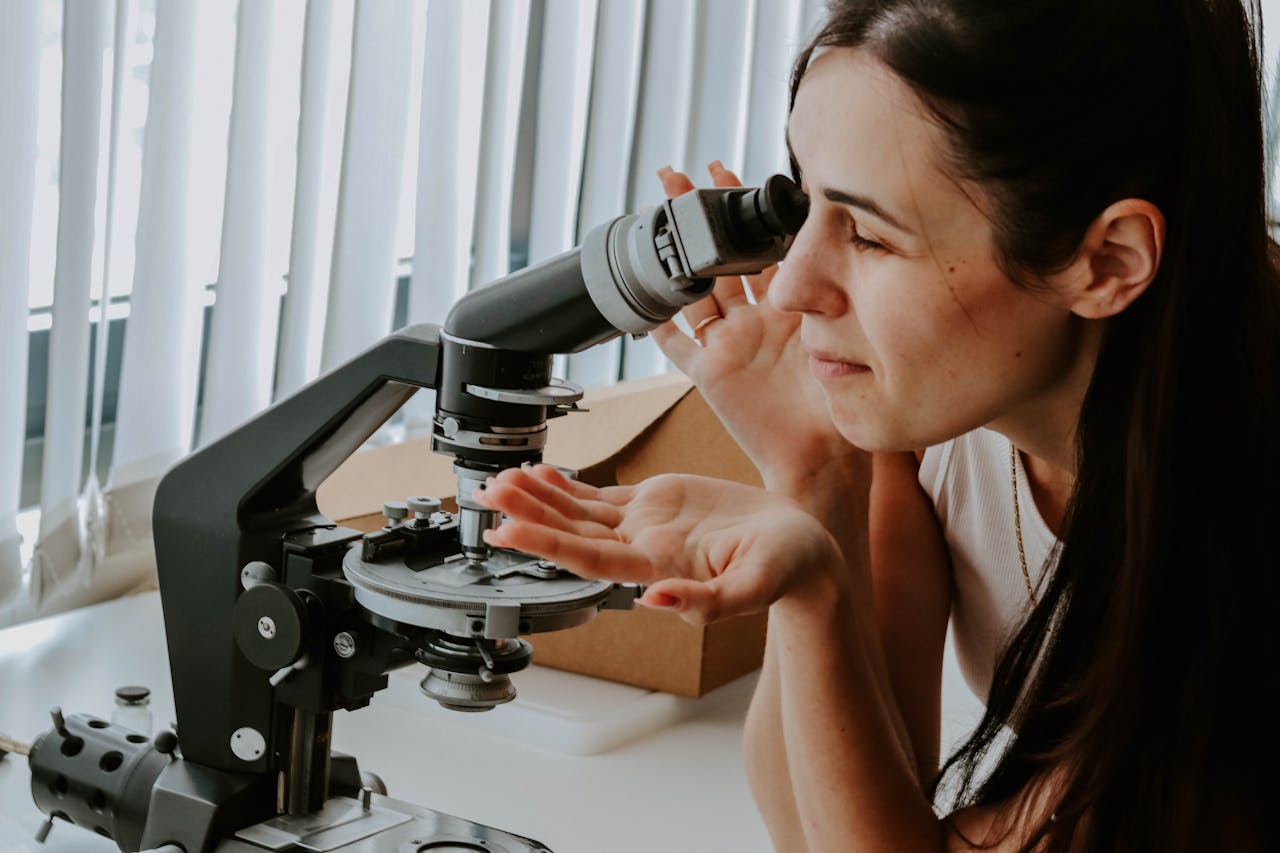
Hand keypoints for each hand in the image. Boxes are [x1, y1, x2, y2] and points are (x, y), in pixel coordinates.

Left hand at [473, 464, 841, 624]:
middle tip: (486, 497)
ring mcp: (645, 527)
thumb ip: (707, 601)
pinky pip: (601, 496)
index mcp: (659, 568)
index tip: (507, 532)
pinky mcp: (655, 505)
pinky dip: (568, 486)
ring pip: (579, 513)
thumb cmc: (786, 570)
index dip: (546, 544)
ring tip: (500, 479)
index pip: (590, 557)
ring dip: (539, 497)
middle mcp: (642, 550)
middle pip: (572, 533)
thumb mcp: (755, 587)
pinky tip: (540, 474)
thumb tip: (653, 600)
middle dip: (527, 515)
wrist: (801, 549)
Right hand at [652, 162, 856, 492]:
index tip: (725, 172)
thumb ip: (832, 293)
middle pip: (720, 258)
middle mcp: (755, 321)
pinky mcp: (710, 374)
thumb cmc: (841, 402)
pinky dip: (658, 325)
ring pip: (693, 290)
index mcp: (788, 307)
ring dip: (674, 256)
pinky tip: (640, 298)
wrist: (823, 454)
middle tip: (677, 178)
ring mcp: (730, 345)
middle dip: (698, 218)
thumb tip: (841, 235)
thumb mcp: (843, 334)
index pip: (760, 246)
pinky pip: (675, 346)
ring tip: (657, 216)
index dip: (740, 210)